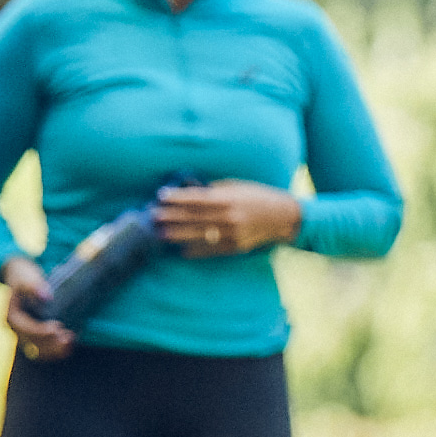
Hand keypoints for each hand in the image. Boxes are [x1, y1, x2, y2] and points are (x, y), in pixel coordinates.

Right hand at [1, 256, 74, 361]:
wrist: (19, 276)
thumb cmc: (22, 275)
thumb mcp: (26, 277)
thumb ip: (34, 286)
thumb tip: (46, 297)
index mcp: (11, 317)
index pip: (26, 329)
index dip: (41, 331)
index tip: (58, 327)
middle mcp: (16, 328)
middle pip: (32, 343)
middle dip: (50, 343)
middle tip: (68, 338)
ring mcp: (24, 333)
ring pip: (38, 349)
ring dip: (54, 350)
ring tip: (70, 343)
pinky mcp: (33, 333)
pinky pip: (43, 346)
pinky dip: (55, 348)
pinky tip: (69, 343)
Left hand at [156, 181, 301, 258]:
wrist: (282, 217)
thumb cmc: (257, 196)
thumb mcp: (237, 186)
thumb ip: (214, 190)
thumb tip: (189, 190)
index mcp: (229, 199)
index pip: (197, 199)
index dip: (177, 197)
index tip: (161, 196)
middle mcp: (229, 217)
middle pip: (194, 218)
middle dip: (171, 216)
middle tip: (153, 216)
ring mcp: (232, 235)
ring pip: (198, 235)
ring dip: (177, 235)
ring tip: (160, 234)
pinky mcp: (235, 247)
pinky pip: (211, 250)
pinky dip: (195, 250)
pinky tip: (180, 250)